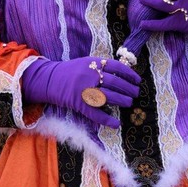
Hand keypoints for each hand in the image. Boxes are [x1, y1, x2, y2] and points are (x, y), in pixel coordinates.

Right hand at [22, 56, 140, 127]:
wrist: (50, 79)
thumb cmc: (71, 71)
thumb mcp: (86, 62)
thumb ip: (101, 67)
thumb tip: (122, 73)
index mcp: (92, 63)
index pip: (116, 67)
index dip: (129, 74)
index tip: (137, 80)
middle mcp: (89, 76)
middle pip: (115, 82)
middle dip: (128, 88)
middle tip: (136, 93)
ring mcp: (84, 90)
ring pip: (108, 97)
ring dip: (122, 100)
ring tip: (130, 103)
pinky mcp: (79, 104)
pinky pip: (96, 114)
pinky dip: (107, 120)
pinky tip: (116, 123)